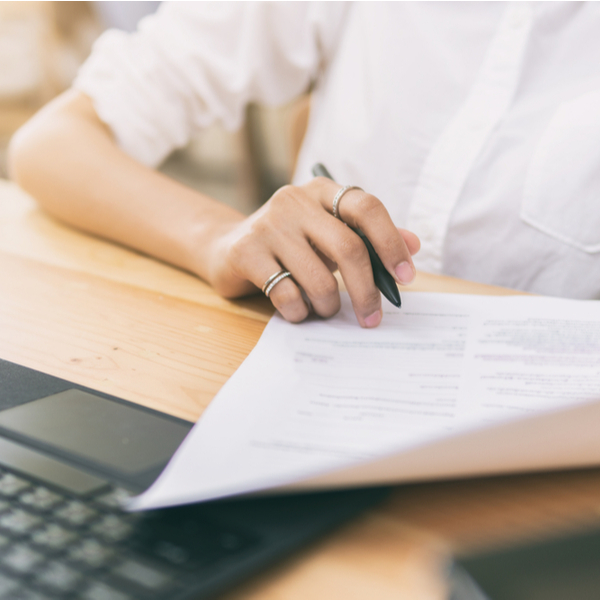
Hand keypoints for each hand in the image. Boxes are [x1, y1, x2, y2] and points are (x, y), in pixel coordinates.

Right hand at [205, 177, 419, 326]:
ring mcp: (267, 225)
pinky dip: (300, 312)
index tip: (405, 278)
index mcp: (321, 191)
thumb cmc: (290, 244)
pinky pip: (287, 294)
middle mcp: (294, 200)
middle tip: (372, 318)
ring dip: (328, 305)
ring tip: (324, 308)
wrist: (226, 247)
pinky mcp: (246, 252)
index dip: (391, 243)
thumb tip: (414, 245)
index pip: (367, 208)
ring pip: (318, 278)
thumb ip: (368, 238)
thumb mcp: (328, 234)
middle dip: (366, 291)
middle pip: (348, 248)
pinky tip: (297, 310)